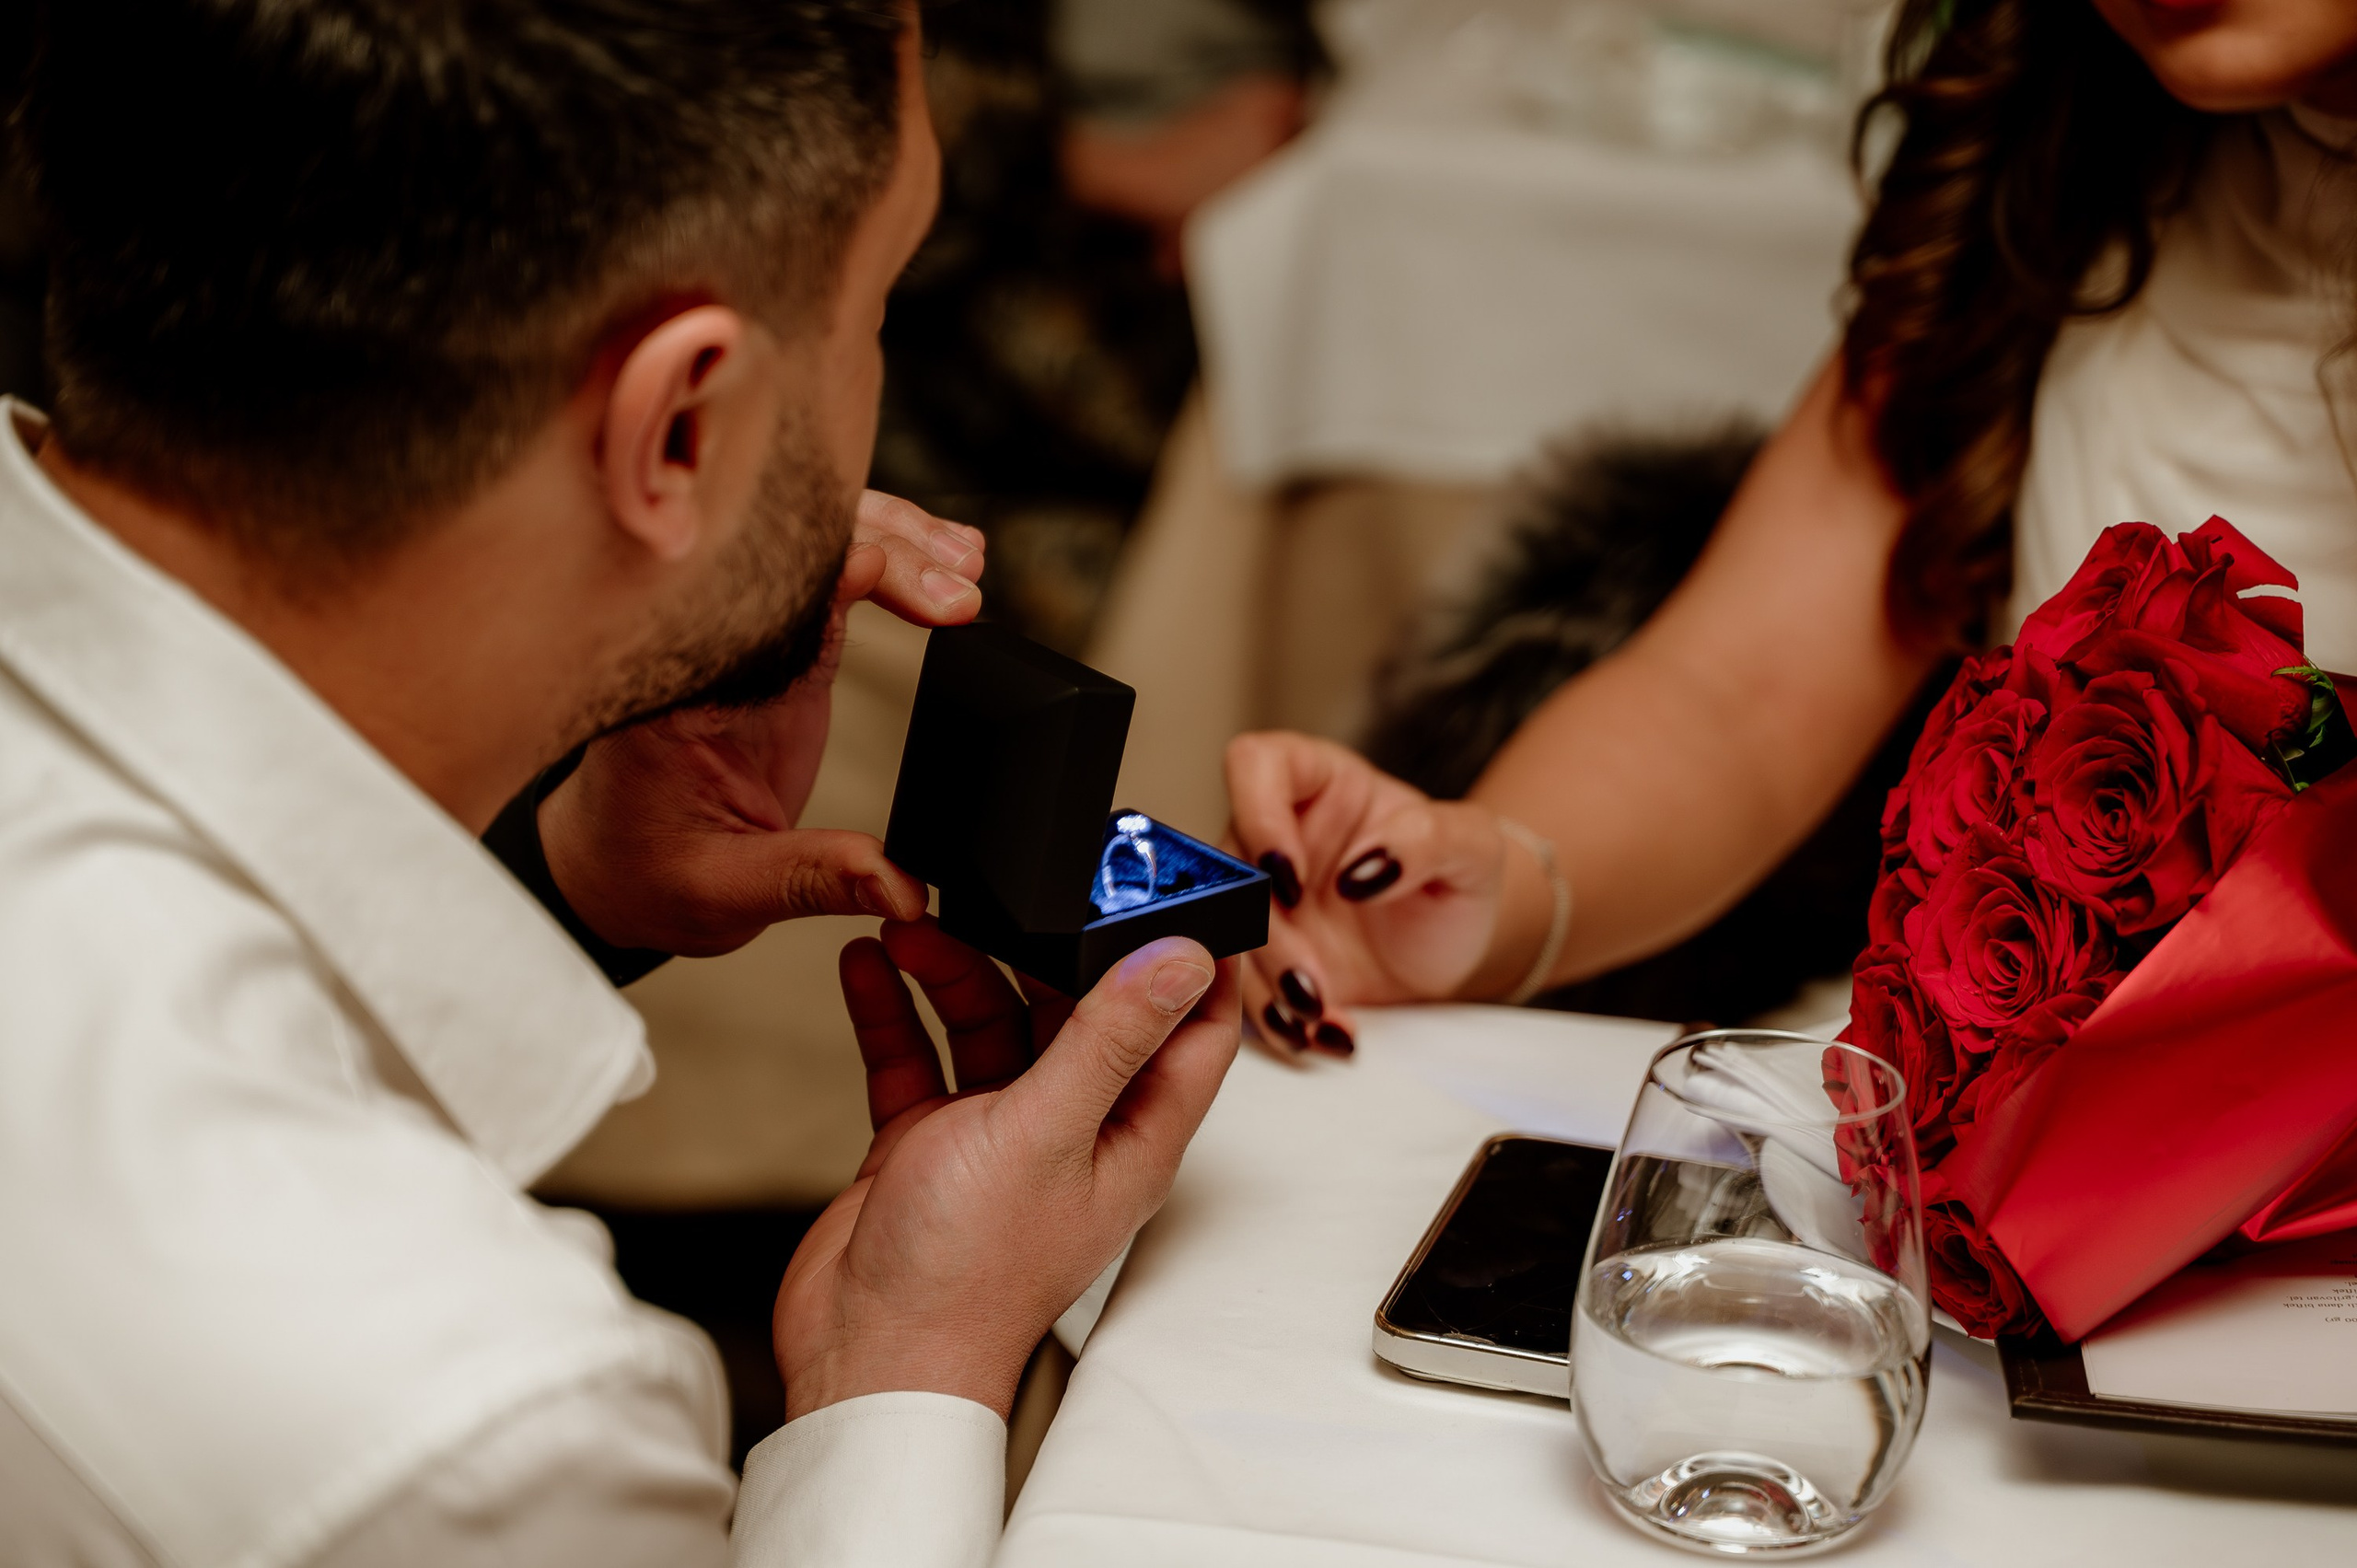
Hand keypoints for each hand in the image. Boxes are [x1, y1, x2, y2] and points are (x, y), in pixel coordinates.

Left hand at [538, 492, 984, 955]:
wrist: (623, 873)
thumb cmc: (649, 874)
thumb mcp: (724, 891)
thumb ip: (813, 879)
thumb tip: (903, 886)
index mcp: (673, 690)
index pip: (741, 597)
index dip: (813, 571)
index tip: (877, 567)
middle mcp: (707, 645)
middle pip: (789, 553)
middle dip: (880, 549)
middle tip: (955, 587)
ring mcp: (750, 639)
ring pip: (820, 550)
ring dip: (897, 543)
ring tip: (965, 565)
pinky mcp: (786, 649)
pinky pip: (839, 580)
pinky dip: (894, 563)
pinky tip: (946, 566)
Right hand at [774, 919, 1239, 1418]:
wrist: (865, 1358)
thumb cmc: (967, 1279)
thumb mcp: (1046, 1131)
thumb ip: (1110, 1038)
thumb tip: (1184, 959)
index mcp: (1131, 1134)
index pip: (1191, 1029)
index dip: (1189, 955)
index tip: (1165, 884)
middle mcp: (1073, 1128)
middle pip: (1077, 1008)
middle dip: (1041, 944)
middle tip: (1005, 887)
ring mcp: (998, 1134)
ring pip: (989, 1021)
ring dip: (953, 970)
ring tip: (911, 925)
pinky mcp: (929, 1141)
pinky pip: (918, 1055)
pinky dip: (895, 1008)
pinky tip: (868, 965)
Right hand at [1223, 731, 1522, 1052]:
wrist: (1461, 948)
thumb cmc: (1463, 878)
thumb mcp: (1470, 847)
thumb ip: (1425, 839)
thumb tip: (1362, 868)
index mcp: (1319, 783)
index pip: (1256, 765)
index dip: (1257, 817)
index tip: (1291, 879)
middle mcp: (1279, 835)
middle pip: (1230, 869)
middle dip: (1264, 935)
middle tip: (1310, 981)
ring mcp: (1265, 901)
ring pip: (1225, 935)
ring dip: (1264, 987)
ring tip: (1319, 1019)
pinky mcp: (1264, 958)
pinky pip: (1242, 987)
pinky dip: (1276, 1019)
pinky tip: (1320, 1034)